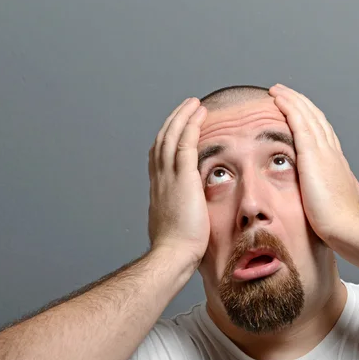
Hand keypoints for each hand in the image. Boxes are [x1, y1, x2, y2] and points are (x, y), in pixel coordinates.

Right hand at [148, 97, 209, 266]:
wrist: (173, 255)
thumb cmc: (178, 250)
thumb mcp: (176, 227)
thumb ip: (180, 215)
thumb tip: (188, 215)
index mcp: (158, 191)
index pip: (159, 158)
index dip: (167, 140)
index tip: (176, 131)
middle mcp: (159, 179)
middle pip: (162, 141)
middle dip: (173, 122)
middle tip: (185, 108)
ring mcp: (169, 177)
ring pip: (171, 136)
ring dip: (182, 116)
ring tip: (193, 104)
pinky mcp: (182, 177)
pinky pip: (185, 142)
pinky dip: (191, 124)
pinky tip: (200, 113)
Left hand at [268, 84, 358, 244]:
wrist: (348, 229)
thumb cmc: (339, 226)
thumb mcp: (332, 205)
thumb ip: (326, 196)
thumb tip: (321, 198)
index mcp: (337, 165)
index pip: (323, 135)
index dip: (311, 121)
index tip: (300, 113)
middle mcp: (333, 154)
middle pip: (317, 120)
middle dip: (301, 104)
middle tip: (286, 93)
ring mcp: (324, 153)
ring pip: (308, 116)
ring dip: (292, 100)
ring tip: (277, 90)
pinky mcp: (313, 156)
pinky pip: (299, 123)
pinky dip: (289, 107)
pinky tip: (278, 98)